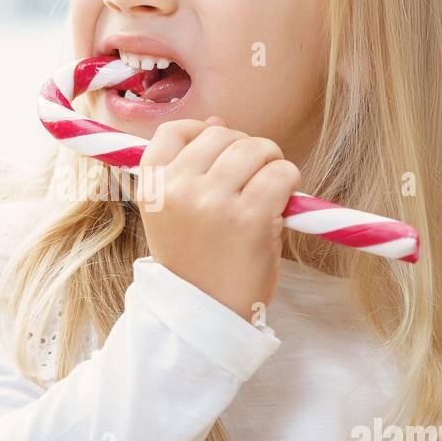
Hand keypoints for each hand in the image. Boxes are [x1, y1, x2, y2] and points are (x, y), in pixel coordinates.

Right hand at [136, 115, 299, 321]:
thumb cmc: (197, 266)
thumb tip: (219, 121)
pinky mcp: (249, 216)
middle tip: (253, 182)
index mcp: (152, 188)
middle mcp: (177, 189)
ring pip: (255, 148)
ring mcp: (212, 201)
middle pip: (222, 135)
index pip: (175, 131)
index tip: (219, 156)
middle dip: (246, 150)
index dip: (203, 133)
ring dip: (271, 163)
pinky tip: (280, 207)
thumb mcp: (176, 215)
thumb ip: (192, 168)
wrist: (206, 319)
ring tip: (268, 193)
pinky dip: (289, 182)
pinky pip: (281, 173)